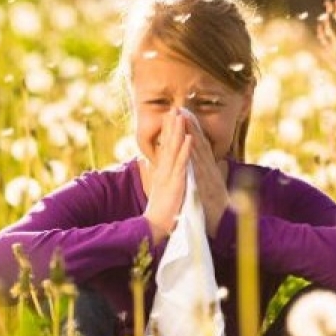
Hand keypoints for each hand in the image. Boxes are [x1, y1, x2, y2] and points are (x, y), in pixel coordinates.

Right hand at [143, 110, 191, 242]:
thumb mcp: (158, 189)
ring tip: (181, 115)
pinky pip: (182, 164)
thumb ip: (154, 176)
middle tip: (174, 108)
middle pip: (168, 144)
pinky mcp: (176, 183)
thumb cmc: (159, 210)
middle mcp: (164, 170)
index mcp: (162, 171)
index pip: (165, 147)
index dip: (167, 131)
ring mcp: (169, 175)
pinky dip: (185, 150)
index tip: (170, 116)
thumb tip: (146, 164)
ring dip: (177, 132)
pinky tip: (189, 138)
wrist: (155, 227)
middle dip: (171, 126)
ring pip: (174, 149)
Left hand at [182, 114, 229, 237]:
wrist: (225, 227)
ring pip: (200, 153)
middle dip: (191, 127)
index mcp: (209, 171)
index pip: (201, 147)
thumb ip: (219, 174)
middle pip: (200, 145)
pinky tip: (190, 146)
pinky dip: (195, 157)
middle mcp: (210, 171)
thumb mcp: (216, 189)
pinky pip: (199, 170)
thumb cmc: (218, 209)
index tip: (185, 116)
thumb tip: (222, 163)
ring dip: (192, 136)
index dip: (193, 131)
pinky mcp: (208, 188)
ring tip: (184, 120)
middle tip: (182, 109)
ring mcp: (210, 178)